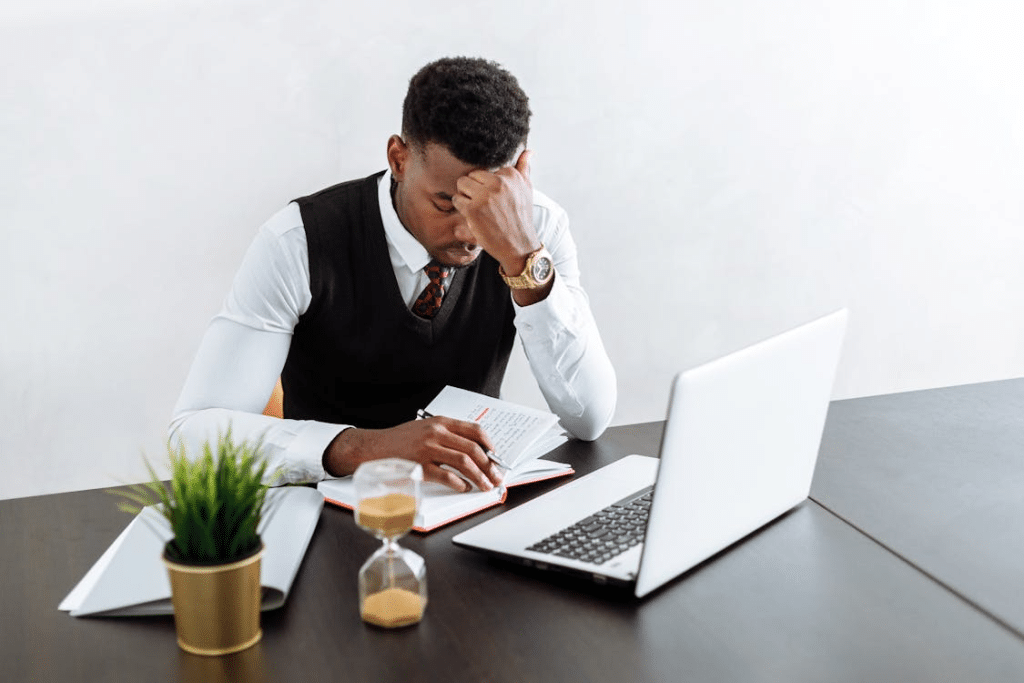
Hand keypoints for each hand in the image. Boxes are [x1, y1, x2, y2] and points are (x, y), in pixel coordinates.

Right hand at [323, 417, 504, 491]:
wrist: (372, 448)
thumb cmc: (399, 440)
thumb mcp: (424, 428)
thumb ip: (446, 435)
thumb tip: (472, 451)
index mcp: (440, 422)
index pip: (475, 430)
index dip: (490, 444)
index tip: (496, 456)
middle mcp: (436, 433)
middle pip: (474, 448)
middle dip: (490, 465)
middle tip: (497, 477)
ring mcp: (428, 449)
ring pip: (465, 462)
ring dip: (480, 476)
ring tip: (485, 486)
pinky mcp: (420, 466)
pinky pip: (447, 476)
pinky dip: (460, 483)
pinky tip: (463, 488)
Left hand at [452, 149, 539, 275]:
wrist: (519, 245)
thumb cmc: (521, 217)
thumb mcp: (526, 190)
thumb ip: (524, 169)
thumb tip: (529, 151)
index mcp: (511, 175)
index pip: (486, 171)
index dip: (487, 186)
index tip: (496, 199)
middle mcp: (499, 182)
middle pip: (471, 175)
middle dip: (473, 189)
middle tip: (484, 205)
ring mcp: (485, 195)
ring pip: (461, 184)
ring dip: (465, 197)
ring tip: (478, 209)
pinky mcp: (473, 209)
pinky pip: (457, 200)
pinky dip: (461, 208)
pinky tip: (473, 217)